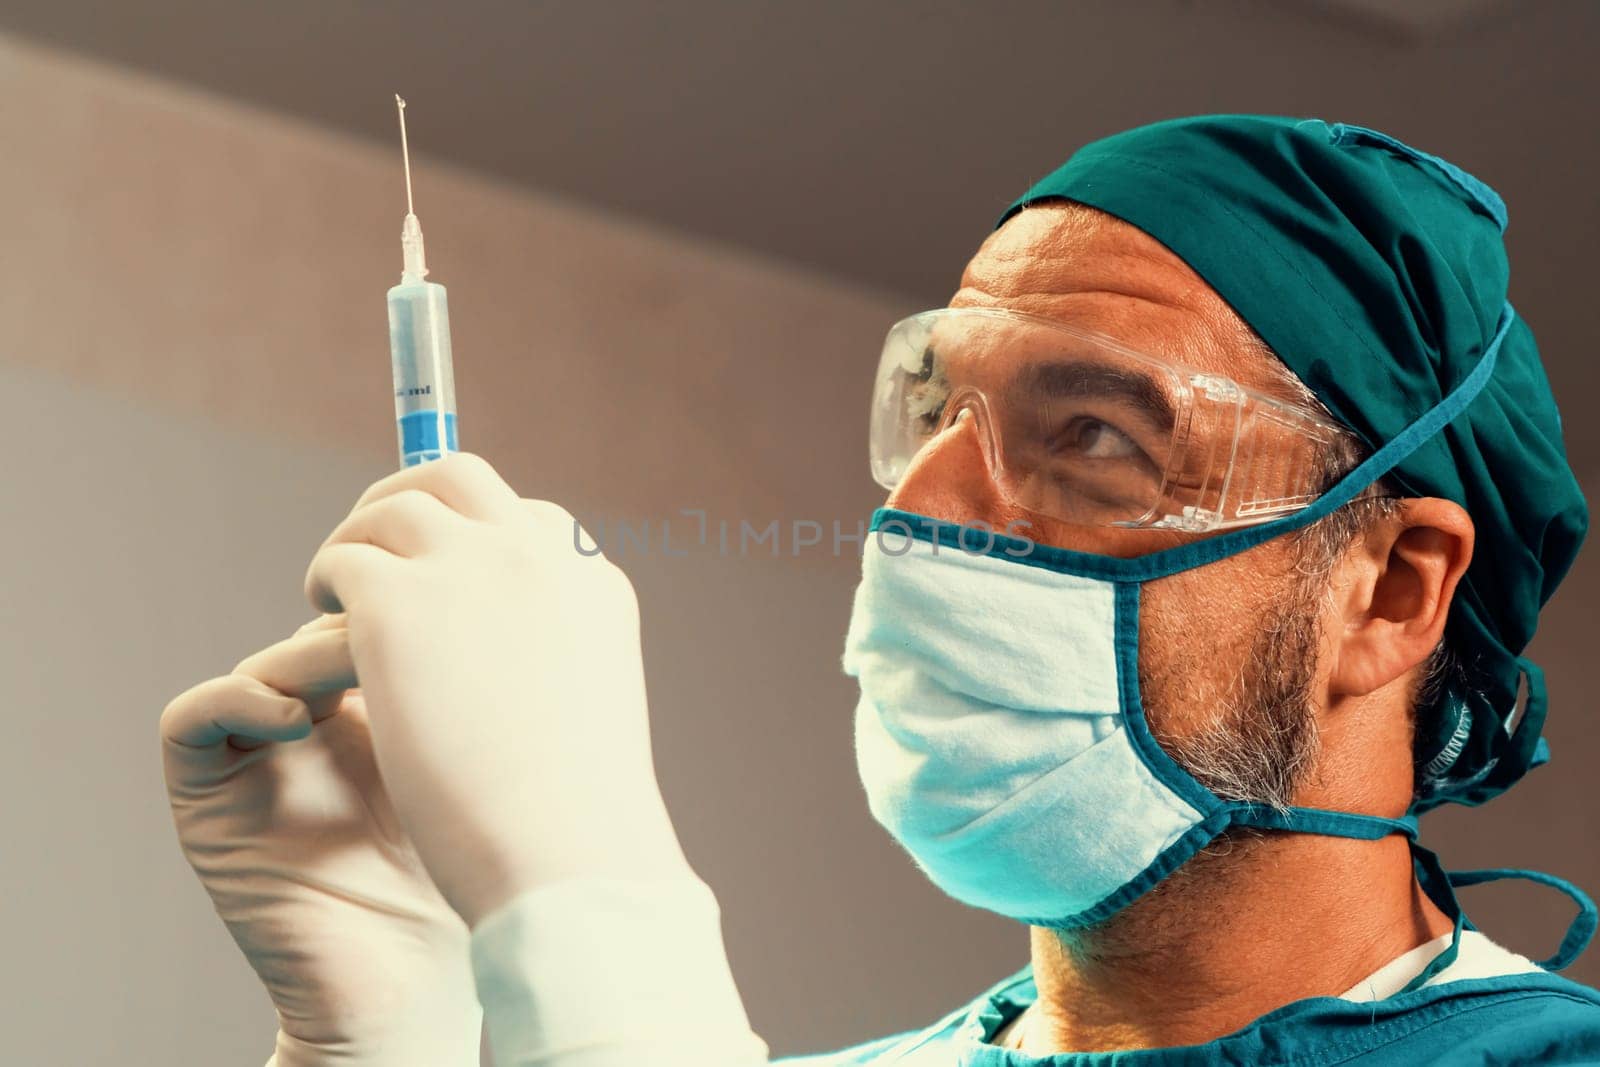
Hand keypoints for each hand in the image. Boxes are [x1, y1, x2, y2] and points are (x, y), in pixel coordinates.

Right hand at [160, 615, 481, 1066]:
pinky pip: (194, 719)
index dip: (412, 605)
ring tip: (362, 669)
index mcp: (384, 708)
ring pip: (266, 665)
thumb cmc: (468, 875)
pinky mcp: (207, 798)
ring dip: (309, 657)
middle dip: (368, 624)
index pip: (385, 620)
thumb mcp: (480, 760)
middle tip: (408, 627)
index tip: (453, 602)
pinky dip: (240, 700)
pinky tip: (301, 720)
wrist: (415, 982)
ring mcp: (259, 758)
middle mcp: (319, 724)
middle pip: (324, 631)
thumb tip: (512, 596)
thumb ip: (478, 686)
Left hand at [302, 452, 689, 927]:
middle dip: (406, 500)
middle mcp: (537, 556)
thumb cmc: (577, 823)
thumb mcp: (584, 721)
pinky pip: (339, 567)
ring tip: (329, 599)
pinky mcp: (395, 603)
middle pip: (457, 478)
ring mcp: (467, 570)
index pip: (528, 521)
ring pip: (388, 512)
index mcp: (592, 586)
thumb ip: (548, 669)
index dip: (474, 537)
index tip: (444, 569)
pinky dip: (323, 593)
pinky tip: (314, 644)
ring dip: (355, 545)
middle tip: (370, 547)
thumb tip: (499, 669)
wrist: (565, 856)